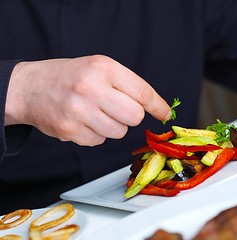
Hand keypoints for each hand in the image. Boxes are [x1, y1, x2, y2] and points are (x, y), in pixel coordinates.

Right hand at [5, 55, 170, 145]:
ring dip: (112, 125)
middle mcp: (91, 89)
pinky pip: (99, 141)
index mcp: (103, 68)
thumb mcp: (100, 68)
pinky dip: (96, 134)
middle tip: (117, 108)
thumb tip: (156, 107)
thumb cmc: (71, 77)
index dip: (158, 106)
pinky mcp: (70, 131)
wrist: (32, 87)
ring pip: (118, 132)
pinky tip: (83, 121)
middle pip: (134, 116)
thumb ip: (127, 85)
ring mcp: (79, 111)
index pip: (142, 92)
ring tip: (95, 112)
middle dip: (131, 116)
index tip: (165, 113)